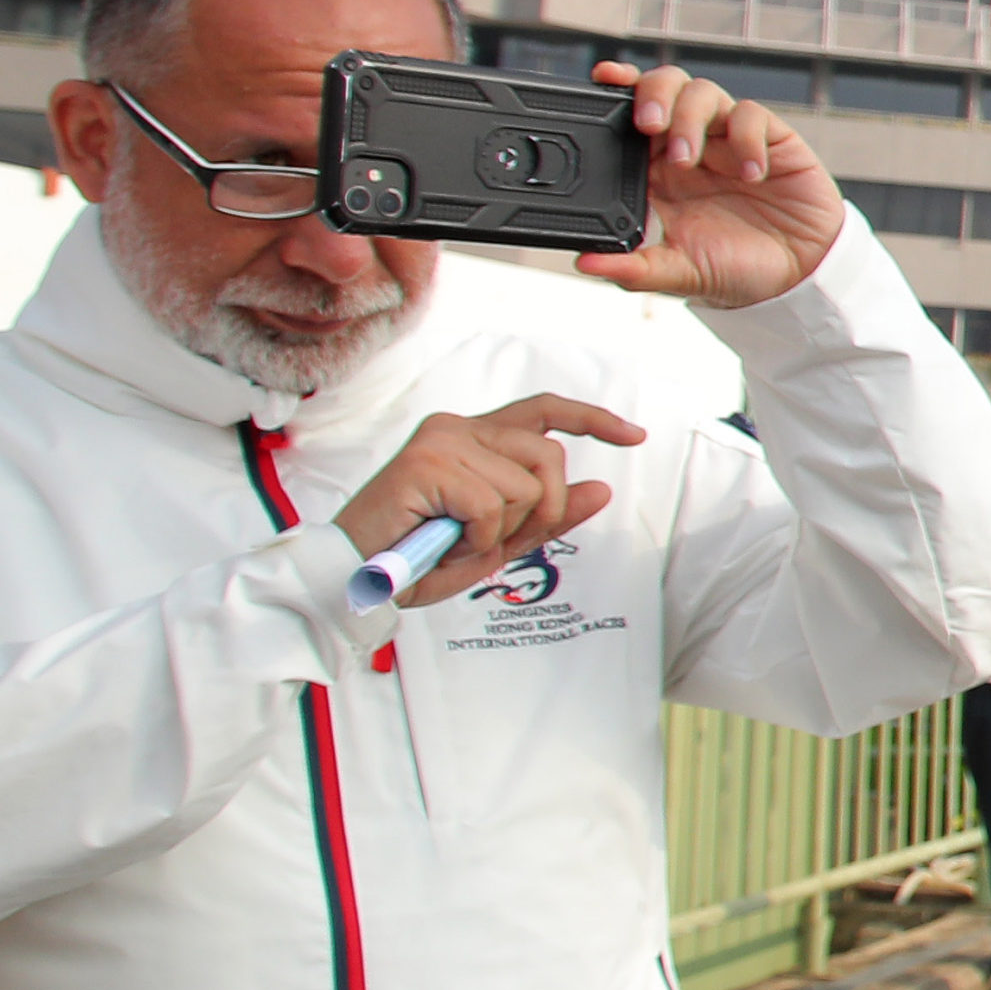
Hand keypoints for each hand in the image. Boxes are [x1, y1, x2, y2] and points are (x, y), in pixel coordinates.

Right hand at [331, 394, 646, 604]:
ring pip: (525, 488)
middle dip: (542, 512)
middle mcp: (459, 428)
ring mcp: (442, 440)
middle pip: (549, 457)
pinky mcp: (426, 462)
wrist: (356, 578)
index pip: (544, 411)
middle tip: (492, 540)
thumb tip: (601, 488)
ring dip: (501, 532)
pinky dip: (476, 540)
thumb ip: (548, 514)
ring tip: (456, 542)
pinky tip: (442, 544)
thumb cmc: (420, 558)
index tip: (635, 436)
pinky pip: (492, 507)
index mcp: (475, 438)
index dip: (592, 419)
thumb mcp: (499, 540)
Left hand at [571, 60, 847, 309]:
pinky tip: (751, 175)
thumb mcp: (680, 274)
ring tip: (689, 158)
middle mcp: (691, 145)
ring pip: (702, 92)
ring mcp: (728, 139)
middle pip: (665, 87)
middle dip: (653, 94)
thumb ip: (634, 270)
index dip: (617, 87)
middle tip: (649, 124)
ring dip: (690, 118)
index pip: (630, 113)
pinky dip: (746, 139)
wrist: (798, 276)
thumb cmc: (735, 268)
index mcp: (658, 170)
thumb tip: (586, 263)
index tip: (602, 78)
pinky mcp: (770, 140)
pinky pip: (752, 115)